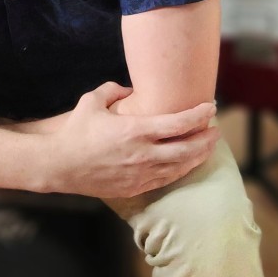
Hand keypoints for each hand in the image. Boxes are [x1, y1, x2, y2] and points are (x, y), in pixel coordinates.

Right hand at [43, 82, 218, 198]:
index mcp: (136, 130)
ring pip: (181, 166)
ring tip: (208, 147)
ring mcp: (142, 173)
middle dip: (207, 138)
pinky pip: (166, 179)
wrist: (61, 165)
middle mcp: (144, 153)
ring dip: (198, 156)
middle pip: (188, 148)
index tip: (211, 107)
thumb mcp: (91, 101)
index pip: (179, 123)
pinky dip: (181, 170)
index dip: (199, 114)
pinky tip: (185, 164)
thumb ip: (112, 90)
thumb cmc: (76, 131)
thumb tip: (127, 89)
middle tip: (216, 130)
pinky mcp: (136, 187)